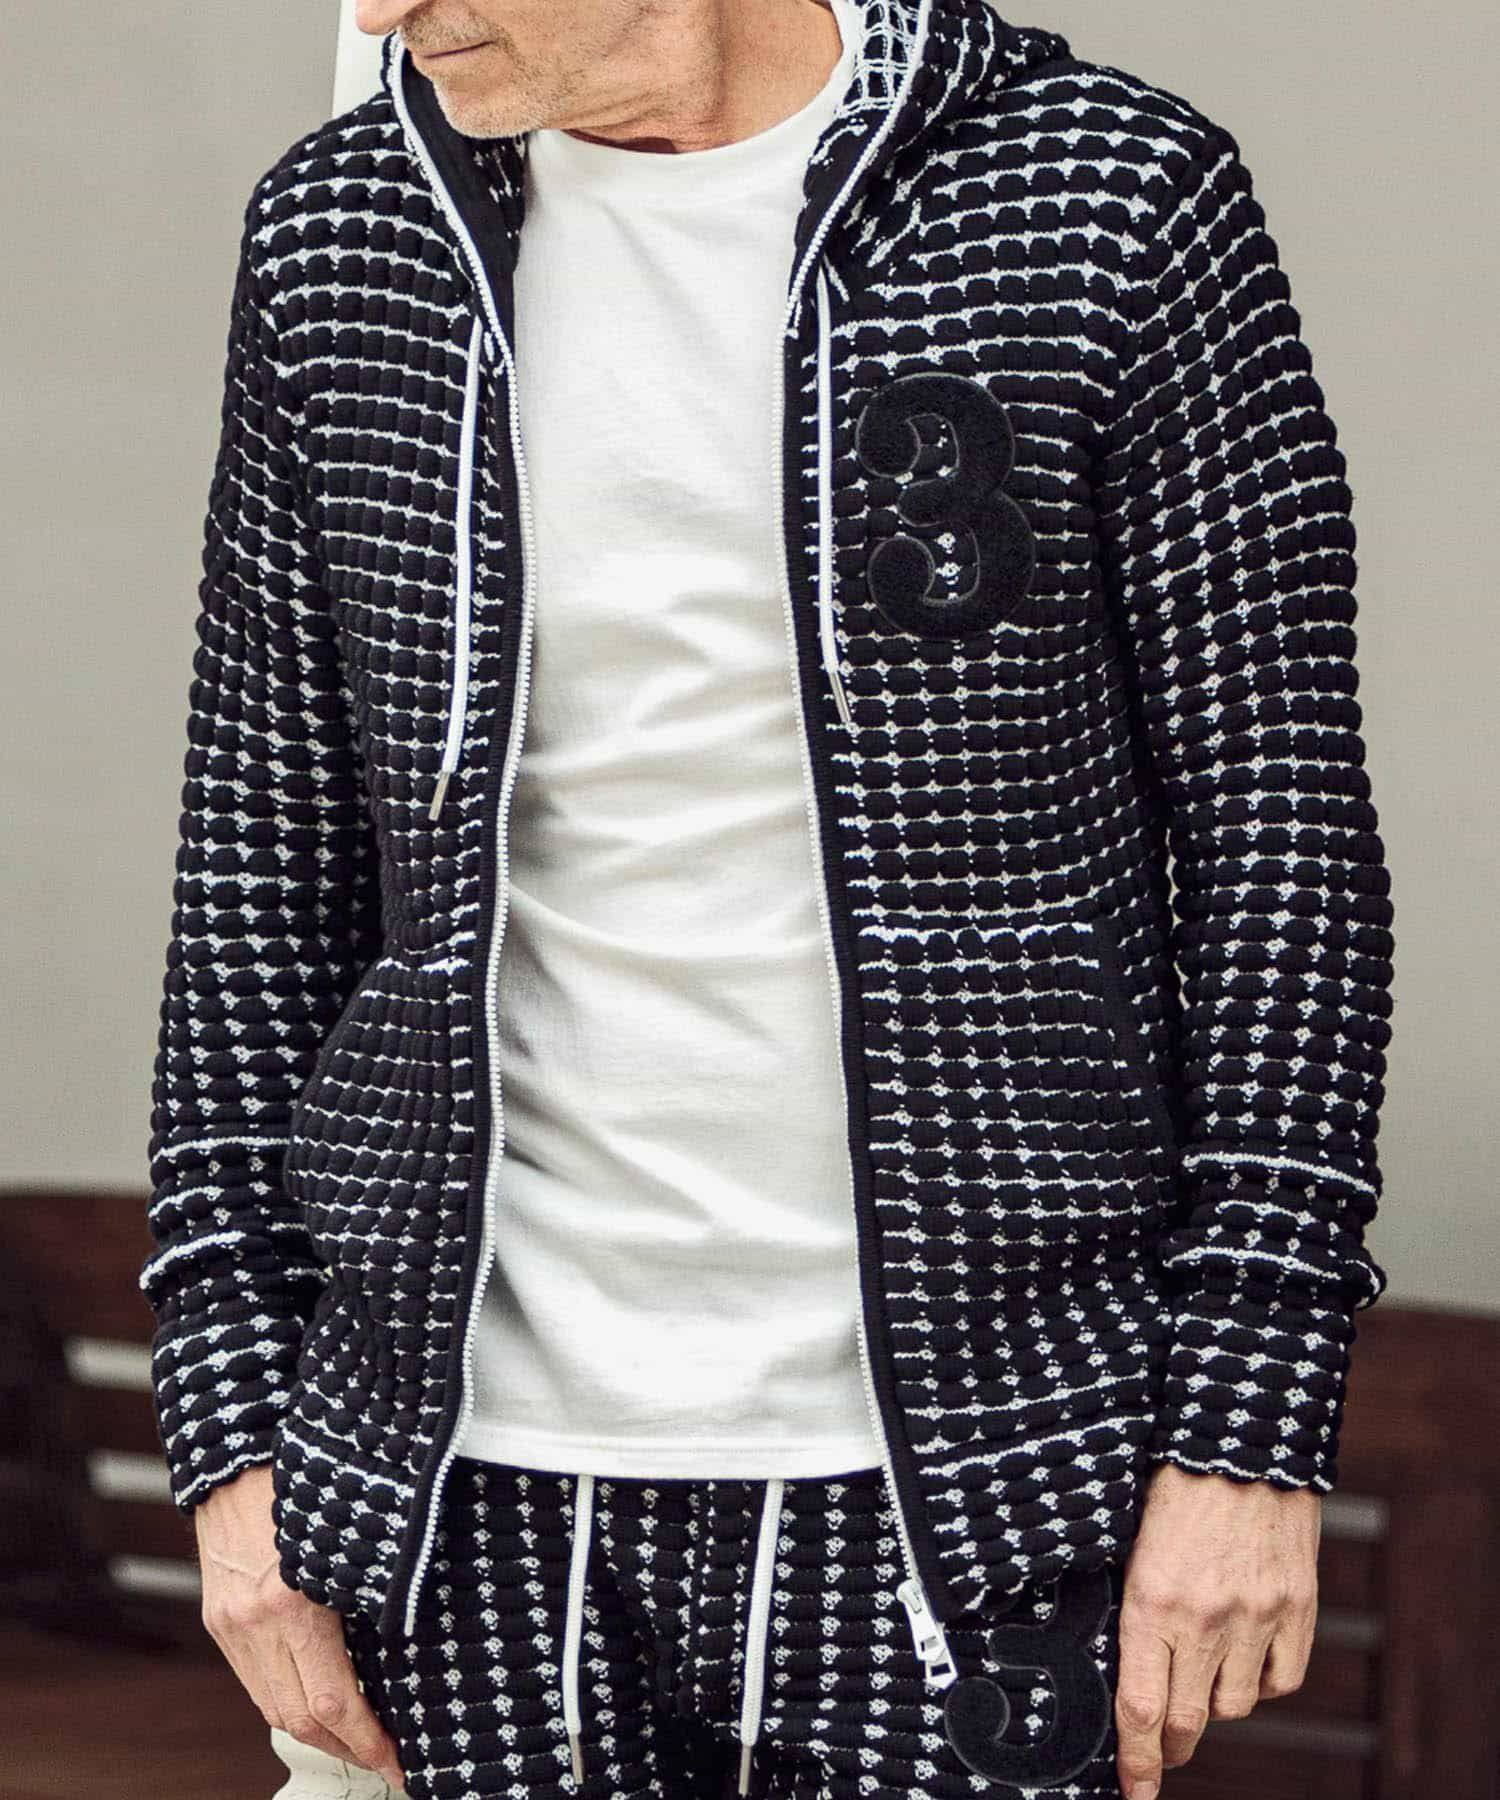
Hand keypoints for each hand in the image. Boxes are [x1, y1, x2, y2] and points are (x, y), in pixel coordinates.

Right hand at [195, 1463, 405, 1789]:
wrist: (236, 1451)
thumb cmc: (306, 1479)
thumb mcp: (351, 1535)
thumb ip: (367, 1590)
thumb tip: (404, 1644)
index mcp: (295, 1601)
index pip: (334, 1704)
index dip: (369, 1743)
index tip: (400, 1763)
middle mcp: (255, 1621)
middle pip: (300, 1721)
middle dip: (346, 1750)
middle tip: (386, 1760)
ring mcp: (230, 1624)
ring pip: (273, 1709)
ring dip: (316, 1734)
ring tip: (357, 1741)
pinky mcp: (218, 1619)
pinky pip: (255, 1680)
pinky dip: (287, 1699)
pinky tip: (318, 1702)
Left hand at [1114, 1463, 1318, 1799]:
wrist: (1243, 1434)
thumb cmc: (1175, 1476)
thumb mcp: (1131, 1535)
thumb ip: (1133, 1598)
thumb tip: (1121, 1655)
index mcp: (1151, 1598)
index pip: (1142, 1709)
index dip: (1136, 1762)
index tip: (1133, 1790)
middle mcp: (1205, 1618)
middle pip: (1188, 1721)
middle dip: (1171, 1747)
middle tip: (1162, 1751)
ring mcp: (1257, 1617)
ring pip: (1235, 1705)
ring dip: (1215, 1703)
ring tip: (1202, 1678)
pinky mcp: (1297, 1608)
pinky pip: (1282, 1680)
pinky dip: (1262, 1682)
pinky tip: (1245, 1659)